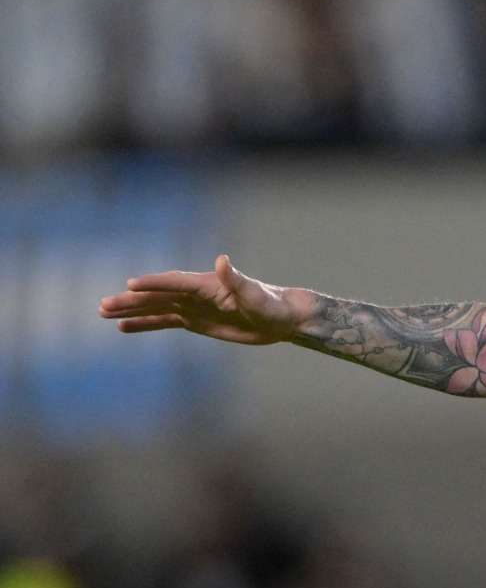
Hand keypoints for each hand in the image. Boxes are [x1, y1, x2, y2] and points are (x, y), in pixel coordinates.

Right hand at [99, 255, 308, 344]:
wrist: (281, 319)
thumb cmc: (272, 306)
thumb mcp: (256, 296)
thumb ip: (237, 280)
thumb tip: (223, 260)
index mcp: (208, 284)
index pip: (175, 282)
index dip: (154, 283)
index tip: (130, 284)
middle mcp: (196, 293)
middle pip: (157, 295)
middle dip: (131, 300)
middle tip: (103, 305)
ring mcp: (193, 306)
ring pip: (155, 307)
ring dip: (130, 310)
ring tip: (103, 312)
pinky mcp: (194, 321)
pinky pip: (164, 322)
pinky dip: (144, 324)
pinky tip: (123, 327)